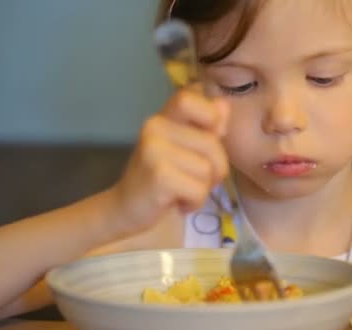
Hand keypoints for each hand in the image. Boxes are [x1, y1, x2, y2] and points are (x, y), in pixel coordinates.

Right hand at [110, 88, 229, 234]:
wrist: (126, 208)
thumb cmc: (162, 178)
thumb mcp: (185, 147)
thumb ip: (206, 125)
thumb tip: (224, 106)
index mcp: (162, 117)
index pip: (190, 98)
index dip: (210, 117)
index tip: (209, 138)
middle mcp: (154, 127)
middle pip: (212, 143)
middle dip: (215, 168)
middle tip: (192, 179)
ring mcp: (153, 150)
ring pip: (208, 169)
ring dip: (202, 188)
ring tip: (182, 190)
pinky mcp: (158, 176)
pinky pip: (198, 190)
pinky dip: (194, 202)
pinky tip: (177, 203)